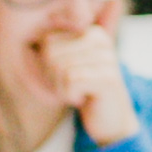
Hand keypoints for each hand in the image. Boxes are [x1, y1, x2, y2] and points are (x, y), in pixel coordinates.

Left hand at [42, 25, 137, 143]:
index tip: (64, 76)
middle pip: (52, 53)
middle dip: (52, 77)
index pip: (48, 40)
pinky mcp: (107, 79)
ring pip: (60, 67)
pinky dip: (68, 95)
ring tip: (76, 93)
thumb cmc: (86, 92)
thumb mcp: (71, 65)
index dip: (47, 64)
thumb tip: (39, 31)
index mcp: (92, 33)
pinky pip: (70, 81)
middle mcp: (101, 41)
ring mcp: (107, 59)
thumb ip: (57, 48)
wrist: (112, 120)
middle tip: (68, 87)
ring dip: (61, 88)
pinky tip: (81, 99)